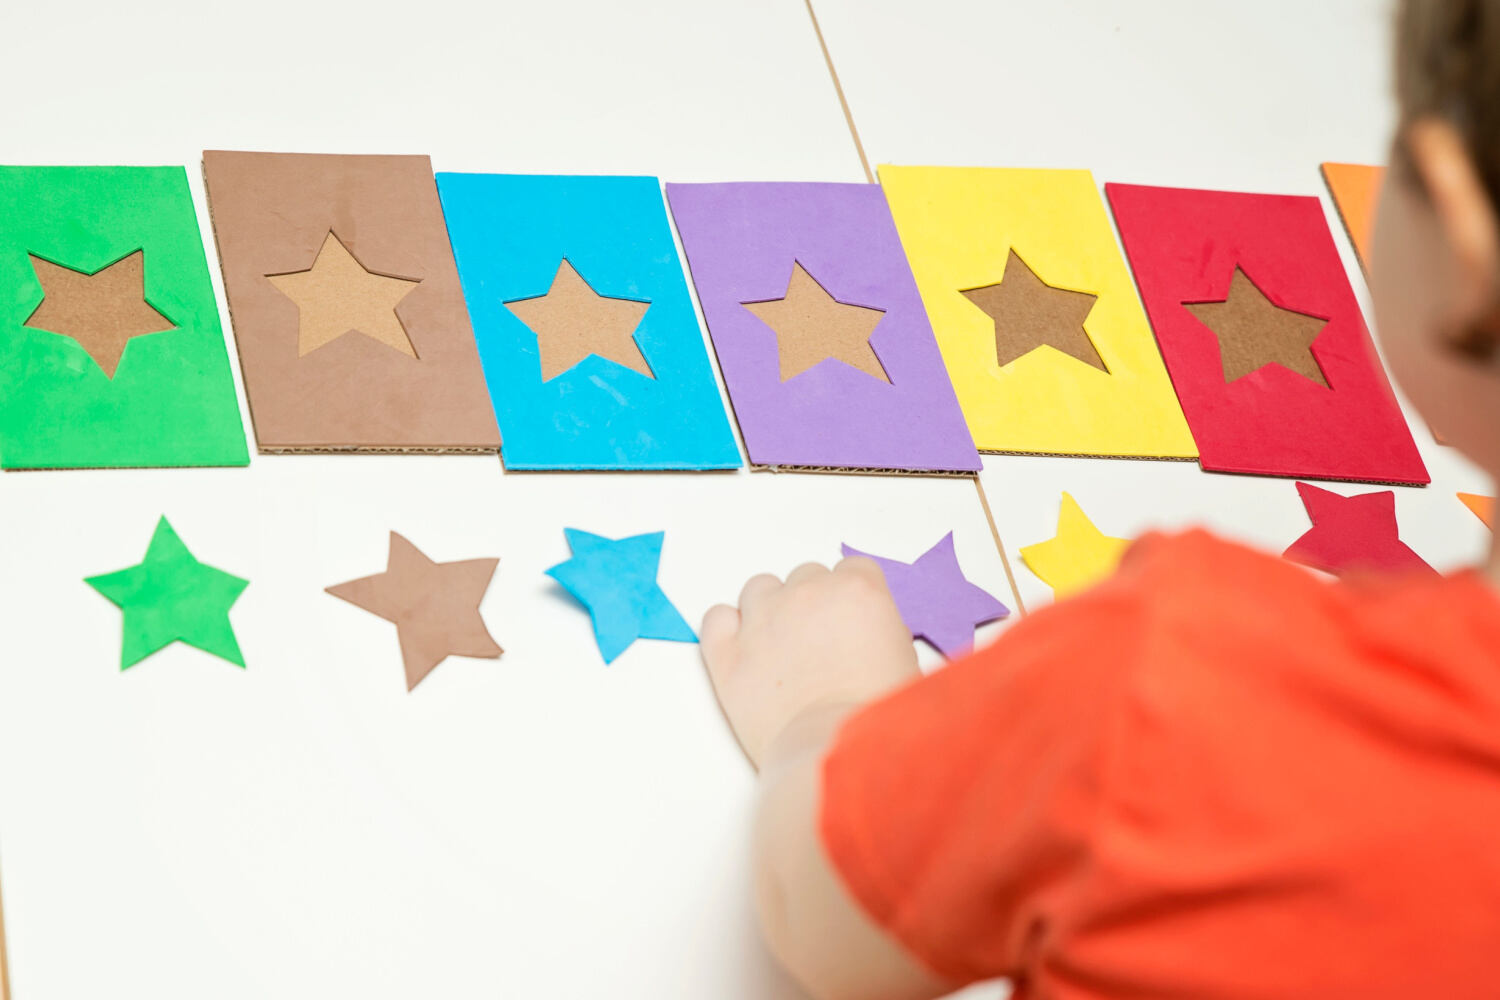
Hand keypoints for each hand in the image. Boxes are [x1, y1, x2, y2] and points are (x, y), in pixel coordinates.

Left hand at [701, 557, 919, 769]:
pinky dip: (726, 628)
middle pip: (807, 576)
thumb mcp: (905, 662)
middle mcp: (807, 595)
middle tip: (819, 645)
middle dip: (813, 605)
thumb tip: (866, 632)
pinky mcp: (728, 653)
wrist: (832, 753)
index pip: (853, 569)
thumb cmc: (876, 718)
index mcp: (857, 591)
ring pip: (760, 588)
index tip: (852, 623)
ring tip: (781, 648)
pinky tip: (743, 649)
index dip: (853, 598)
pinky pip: (716, 617)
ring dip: (770, 610)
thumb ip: (882, 630)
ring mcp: (763, 620)